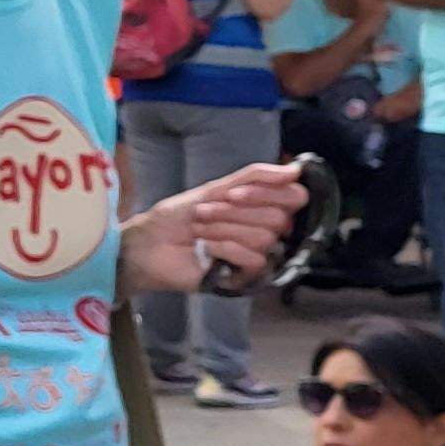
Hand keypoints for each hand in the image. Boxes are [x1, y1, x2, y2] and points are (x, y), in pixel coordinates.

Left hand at [124, 158, 305, 294]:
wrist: (149, 244)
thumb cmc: (178, 216)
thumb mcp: (214, 188)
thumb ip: (254, 177)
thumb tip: (296, 169)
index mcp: (262, 207)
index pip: (295, 197)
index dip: (266, 193)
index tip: (232, 193)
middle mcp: (266, 230)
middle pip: (278, 218)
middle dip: (235, 212)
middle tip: (203, 213)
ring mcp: (256, 254)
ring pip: (265, 238)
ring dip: (224, 229)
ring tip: (199, 229)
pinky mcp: (245, 276)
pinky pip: (255, 259)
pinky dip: (226, 248)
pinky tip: (206, 248)